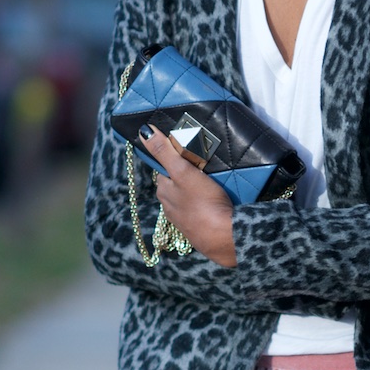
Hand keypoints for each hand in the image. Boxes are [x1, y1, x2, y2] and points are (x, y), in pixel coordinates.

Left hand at [138, 124, 236, 266]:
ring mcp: (183, 220)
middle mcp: (169, 207)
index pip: (164, 169)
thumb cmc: (203, 203)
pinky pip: (199, 210)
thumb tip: (144, 131)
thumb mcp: (183, 172)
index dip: (176, 160)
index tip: (191, 155)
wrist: (225, 237)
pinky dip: (204, 204)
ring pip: (187, 197)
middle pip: (176, 183)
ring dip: (197, 190)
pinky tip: (216, 201)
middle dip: (187, 175)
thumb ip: (164, 152)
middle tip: (206, 167)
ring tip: (214, 182)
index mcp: (163, 192)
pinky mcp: (198, 229)